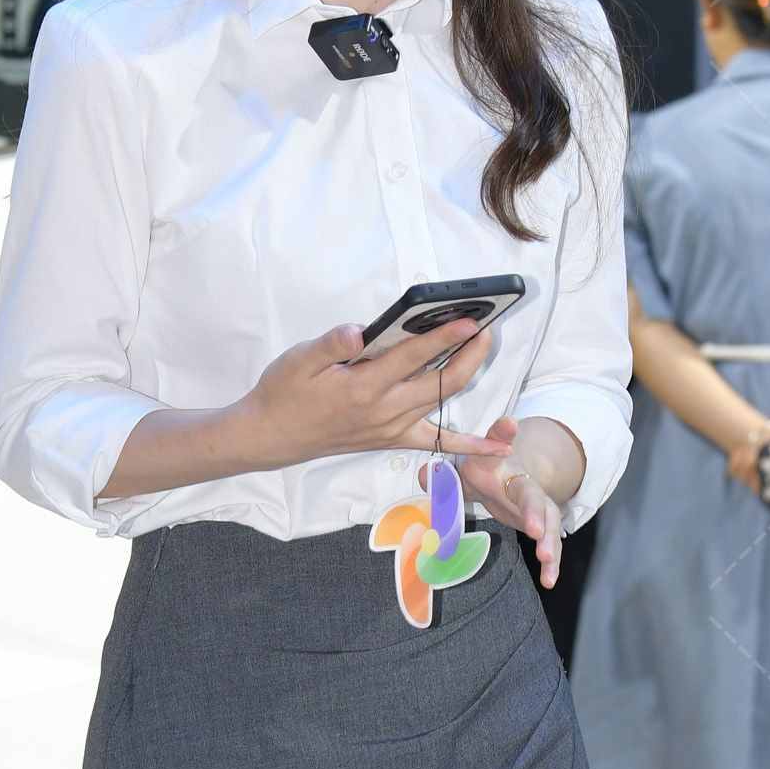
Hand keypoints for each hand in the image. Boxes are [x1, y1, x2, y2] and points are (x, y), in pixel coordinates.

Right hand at [245, 313, 510, 471]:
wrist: (272, 436)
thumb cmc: (285, 393)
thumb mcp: (298, 360)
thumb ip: (331, 344)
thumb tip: (360, 329)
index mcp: (363, 388)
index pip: (413, 357)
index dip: (445, 336)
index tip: (471, 319)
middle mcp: (384, 411)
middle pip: (442, 381)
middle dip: (470, 352)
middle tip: (488, 326)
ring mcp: (392, 428)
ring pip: (442, 401)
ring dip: (468, 374)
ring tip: (483, 347)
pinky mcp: (392, 438)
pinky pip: (437, 443)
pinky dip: (469, 446)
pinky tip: (497, 449)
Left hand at [459, 415, 564, 589]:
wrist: (511, 478)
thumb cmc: (486, 472)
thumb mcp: (466, 468)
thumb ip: (446, 473)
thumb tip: (424, 474)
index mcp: (504, 465)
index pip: (504, 446)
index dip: (504, 436)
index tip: (509, 425)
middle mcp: (527, 485)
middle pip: (533, 496)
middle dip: (535, 512)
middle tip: (534, 529)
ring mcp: (541, 508)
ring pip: (550, 523)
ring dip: (549, 542)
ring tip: (545, 559)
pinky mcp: (545, 528)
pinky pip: (550, 545)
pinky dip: (552, 563)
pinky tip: (549, 581)